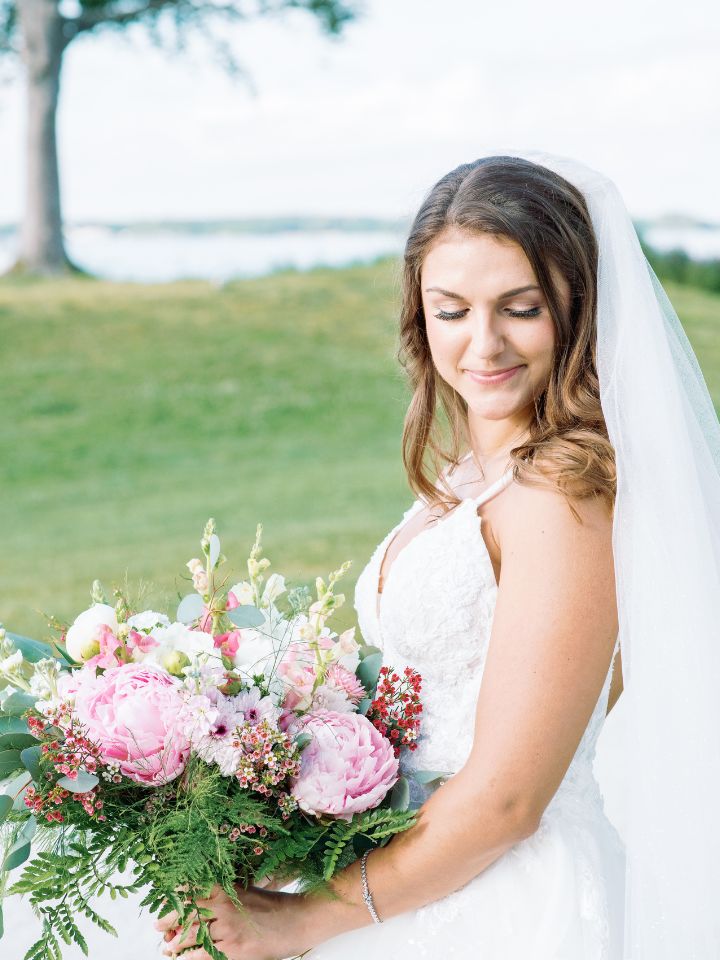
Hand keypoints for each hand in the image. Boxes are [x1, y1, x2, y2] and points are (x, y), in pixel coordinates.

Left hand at [154, 884, 311, 959]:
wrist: (298, 920)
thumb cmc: (273, 905)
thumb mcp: (246, 892)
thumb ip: (224, 896)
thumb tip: (199, 905)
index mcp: (227, 889)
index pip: (191, 891)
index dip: (174, 898)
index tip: (163, 903)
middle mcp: (224, 907)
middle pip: (187, 914)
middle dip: (168, 921)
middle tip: (158, 926)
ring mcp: (228, 929)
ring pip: (192, 936)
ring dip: (176, 943)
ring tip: (169, 947)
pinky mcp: (234, 949)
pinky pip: (203, 955)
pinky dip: (190, 957)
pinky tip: (184, 959)